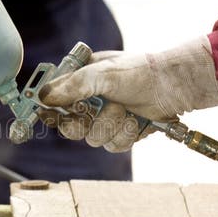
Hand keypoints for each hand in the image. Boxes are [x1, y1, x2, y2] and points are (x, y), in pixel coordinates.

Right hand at [39, 38, 217, 151]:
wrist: (173, 86)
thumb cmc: (139, 71)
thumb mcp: (104, 73)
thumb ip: (74, 85)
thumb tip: (44, 98)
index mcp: (80, 81)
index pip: (53, 101)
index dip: (50, 111)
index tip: (53, 115)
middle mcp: (89, 101)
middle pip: (69, 128)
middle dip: (87, 122)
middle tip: (97, 111)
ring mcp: (105, 118)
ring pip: (93, 139)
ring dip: (112, 126)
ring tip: (127, 110)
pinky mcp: (120, 132)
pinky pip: (113, 146)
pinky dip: (126, 134)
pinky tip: (136, 121)